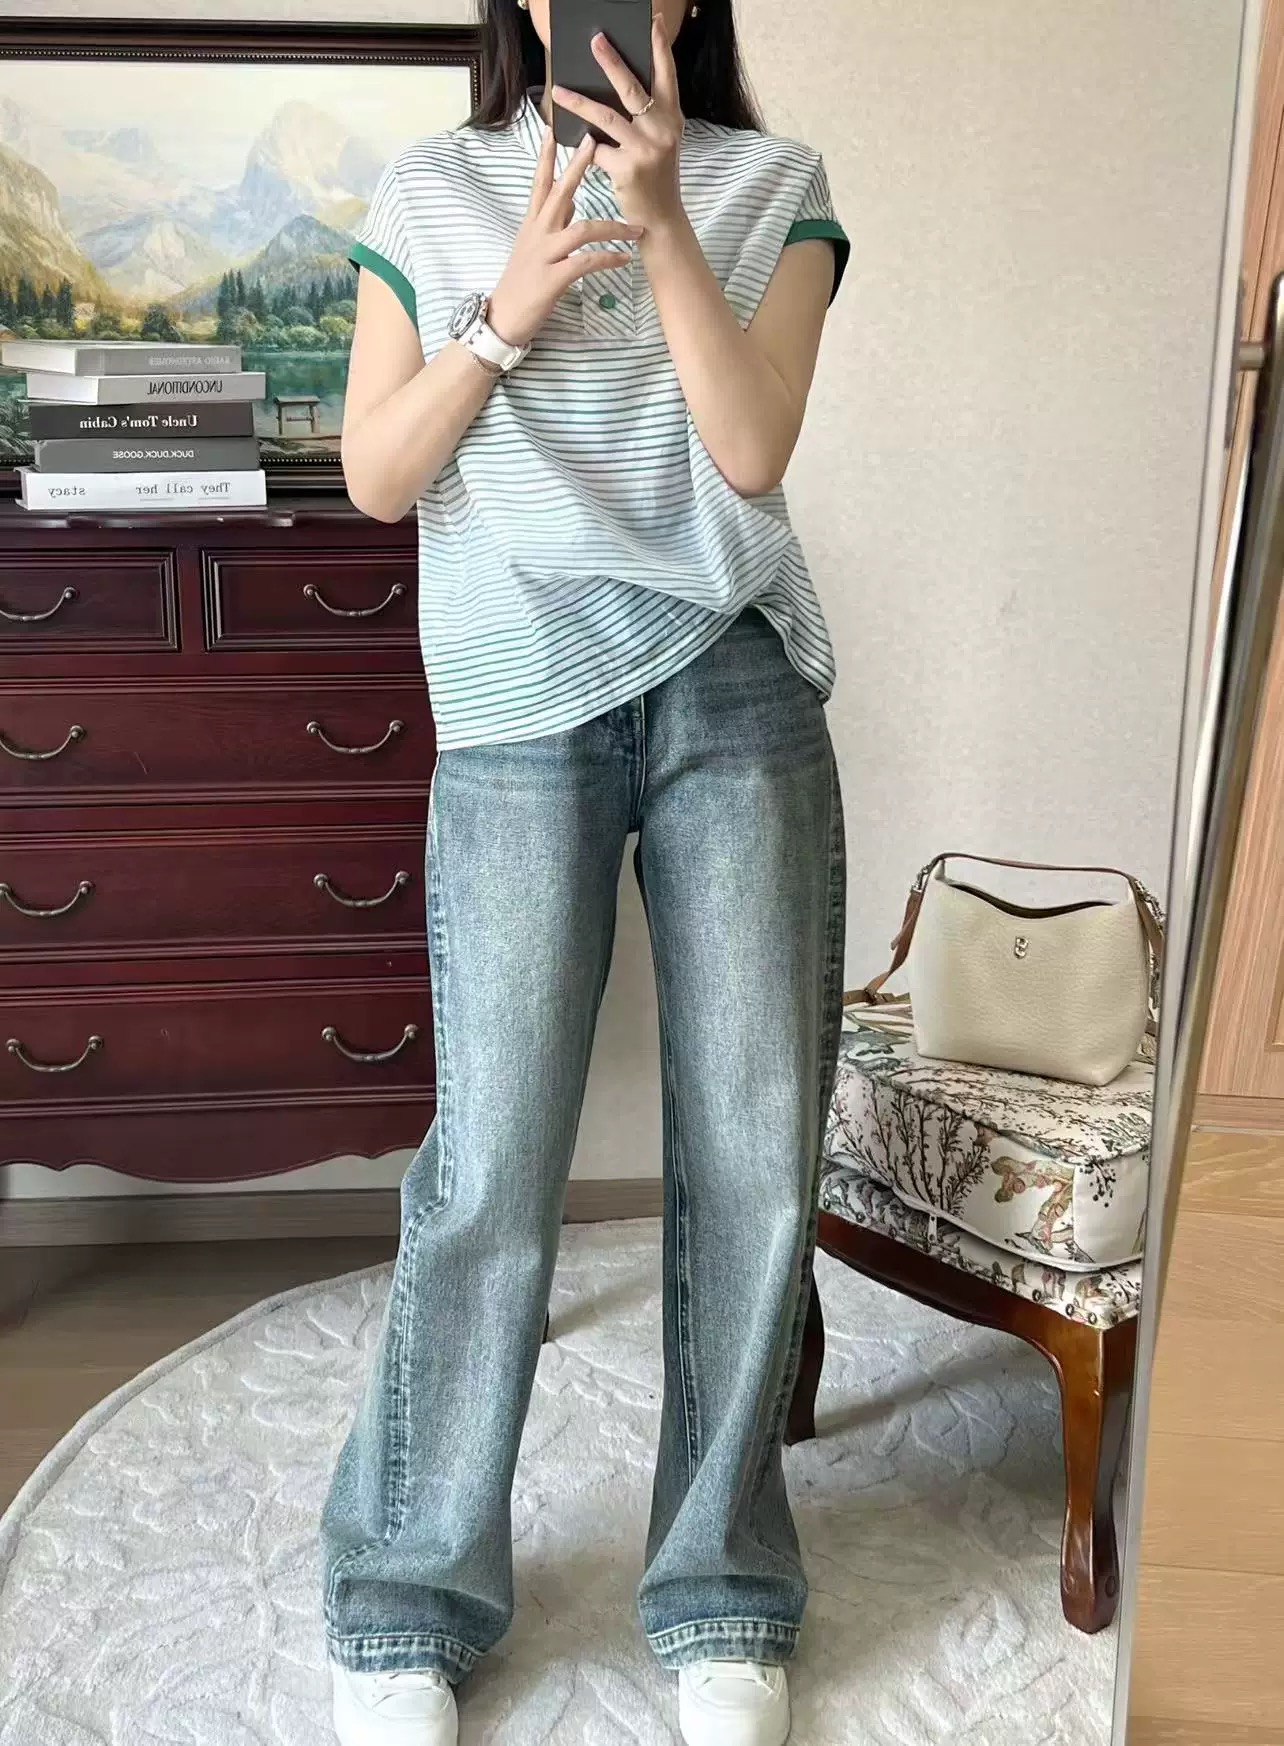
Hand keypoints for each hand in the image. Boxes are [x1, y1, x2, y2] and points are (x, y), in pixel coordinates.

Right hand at [487, 128, 643, 349]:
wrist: (503, 318)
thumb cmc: (521, 283)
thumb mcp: (534, 247)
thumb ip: (553, 222)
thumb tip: (571, 201)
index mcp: (532, 224)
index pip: (540, 183)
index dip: (546, 156)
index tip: (554, 129)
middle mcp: (538, 233)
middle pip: (559, 193)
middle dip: (577, 167)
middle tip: (594, 141)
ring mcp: (545, 255)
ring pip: (582, 229)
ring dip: (613, 227)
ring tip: (636, 228)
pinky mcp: (552, 279)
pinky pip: (585, 263)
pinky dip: (607, 259)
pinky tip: (624, 259)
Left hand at [552, 15, 684, 231]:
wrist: (660, 221)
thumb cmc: (655, 178)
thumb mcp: (660, 143)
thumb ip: (645, 118)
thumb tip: (610, 90)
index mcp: (672, 118)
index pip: (667, 75)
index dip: (660, 47)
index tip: (652, 21)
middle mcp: (662, 130)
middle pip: (631, 87)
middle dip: (611, 61)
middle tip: (595, 40)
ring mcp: (646, 149)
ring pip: (605, 117)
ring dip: (578, 103)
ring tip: (558, 90)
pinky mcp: (628, 169)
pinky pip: (597, 152)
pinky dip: (584, 150)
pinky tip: (574, 148)